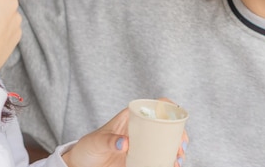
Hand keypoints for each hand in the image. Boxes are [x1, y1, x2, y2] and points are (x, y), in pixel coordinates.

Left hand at [61, 101, 188, 166]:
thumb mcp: (97, 141)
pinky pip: (158, 158)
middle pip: (166, 125)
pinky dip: (167, 161)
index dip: (170, 108)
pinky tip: (172, 166)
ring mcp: (142, 143)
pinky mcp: (141, 158)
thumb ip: (110, 140)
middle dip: (179, 134)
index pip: (155, 105)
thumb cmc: (89, 146)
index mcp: (132, 116)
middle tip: (182, 146)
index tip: (178, 117)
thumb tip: (126, 143)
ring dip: (176, 149)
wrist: (83, 164)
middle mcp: (140, 128)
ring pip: (165, 142)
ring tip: (178, 160)